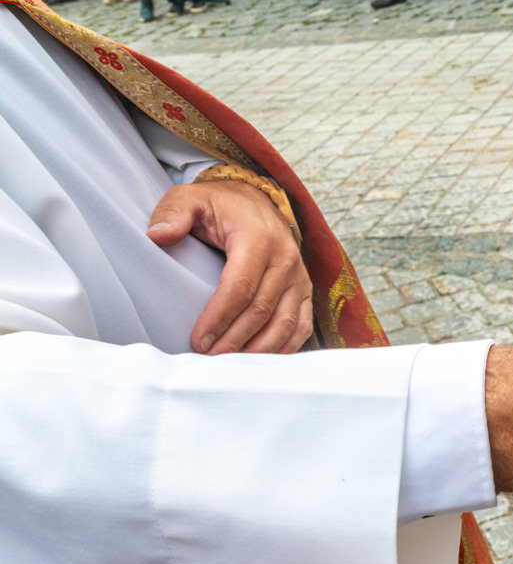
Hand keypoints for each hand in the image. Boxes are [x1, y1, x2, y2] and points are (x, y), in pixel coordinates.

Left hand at [148, 180, 312, 354]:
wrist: (257, 202)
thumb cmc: (220, 205)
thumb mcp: (191, 198)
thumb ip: (173, 213)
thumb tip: (156, 237)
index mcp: (259, 239)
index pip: (241, 286)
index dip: (219, 317)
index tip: (197, 340)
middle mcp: (286, 259)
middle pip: (262, 311)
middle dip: (234, 340)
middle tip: (207, 359)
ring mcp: (300, 278)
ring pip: (285, 324)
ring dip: (259, 350)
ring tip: (230, 365)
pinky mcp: (305, 291)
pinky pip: (301, 326)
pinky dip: (283, 348)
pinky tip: (259, 361)